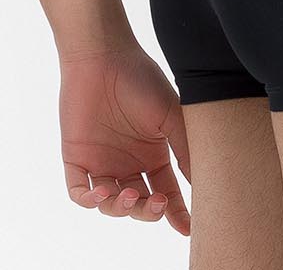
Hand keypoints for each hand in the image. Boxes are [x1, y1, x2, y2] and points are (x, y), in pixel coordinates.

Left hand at [58, 42, 191, 235]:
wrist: (103, 55)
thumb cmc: (141, 79)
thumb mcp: (172, 115)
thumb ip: (186, 150)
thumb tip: (205, 183)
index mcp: (153, 153)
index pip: (167, 193)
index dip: (177, 213)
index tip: (188, 228)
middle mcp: (128, 162)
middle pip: (140, 204)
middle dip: (149, 211)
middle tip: (157, 203)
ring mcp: (102, 162)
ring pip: (111, 205)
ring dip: (122, 208)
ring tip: (130, 194)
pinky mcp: (77, 158)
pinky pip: (80, 192)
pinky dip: (90, 201)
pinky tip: (101, 193)